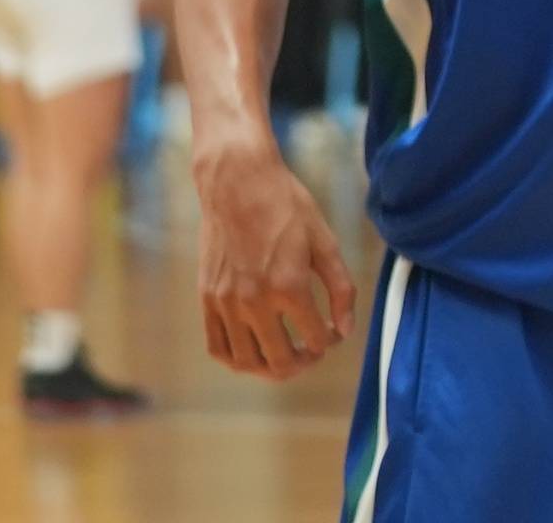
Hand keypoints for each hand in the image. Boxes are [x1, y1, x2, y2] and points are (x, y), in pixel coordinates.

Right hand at [194, 129, 362, 379]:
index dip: (328, 342)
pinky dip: (237, 359)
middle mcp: (255, 301)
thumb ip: (340, 288)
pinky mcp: (208, 299)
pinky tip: (252, 351)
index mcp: (290, 286)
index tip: (330, 333)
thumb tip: (345, 331)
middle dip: (303, 363)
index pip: (315, 340)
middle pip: (280, 361)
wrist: (238, 183)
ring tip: (284, 357)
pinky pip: (217, 347)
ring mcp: (227, 303)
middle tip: (311, 352)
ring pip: (247, 362)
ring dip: (269, 368)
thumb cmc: (286, 207)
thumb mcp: (324, 241)